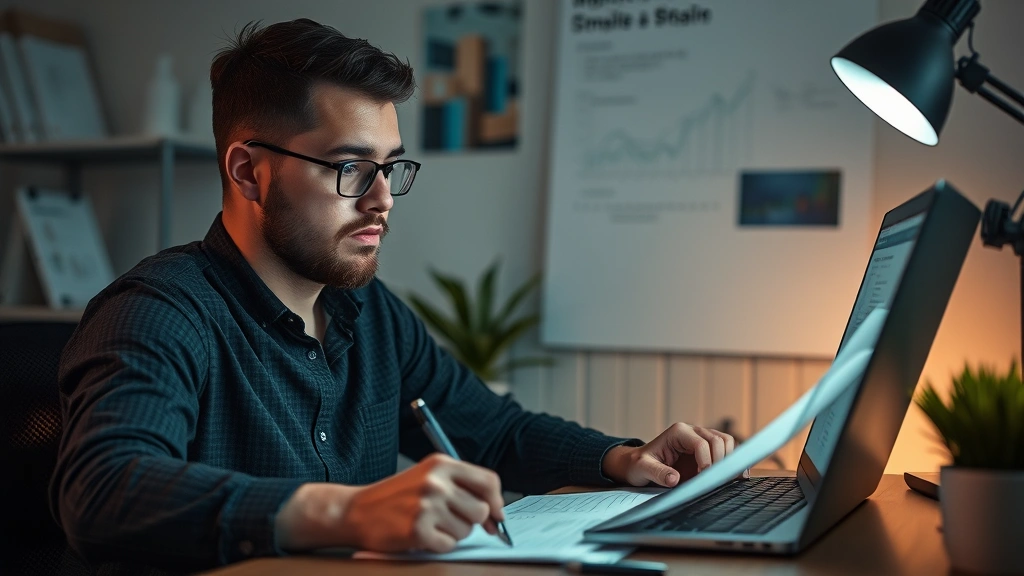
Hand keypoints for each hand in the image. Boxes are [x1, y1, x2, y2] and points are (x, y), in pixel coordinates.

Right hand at [275, 453, 504, 552]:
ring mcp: (427, 506)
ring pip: (466, 530)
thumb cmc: (395, 496)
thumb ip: (461, 486)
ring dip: (452, 533)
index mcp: (441, 464)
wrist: (355, 510)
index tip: (495, 514)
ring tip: (429, 524)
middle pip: (481, 510)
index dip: (496, 501)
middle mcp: (436, 482)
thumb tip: (495, 512)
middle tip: (449, 520)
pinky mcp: (418, 530)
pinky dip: (437, 545)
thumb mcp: (428, 476)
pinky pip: (448, 546)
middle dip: (471, 521)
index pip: (488, 481)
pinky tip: (420, 535)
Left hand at [601, 423, 738, 487]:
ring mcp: (701, 439)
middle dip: (720, 461)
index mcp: (678, 432)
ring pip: (726, 442)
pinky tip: (735, 476)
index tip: (703, 478)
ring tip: (726, 479)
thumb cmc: (639, 465)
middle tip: (716, 481)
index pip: (701, 443)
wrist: (638, 465)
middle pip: (718, 440)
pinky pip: (726, 451)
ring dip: (729, 460)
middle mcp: (692, 431)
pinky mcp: (707, 450)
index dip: (706, 461)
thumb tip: (674, 479)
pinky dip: (732, 462)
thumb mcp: (642, 469)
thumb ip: (657, 473)